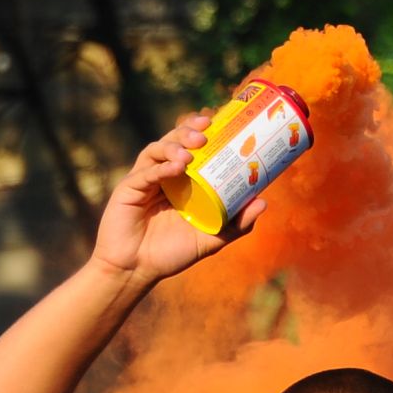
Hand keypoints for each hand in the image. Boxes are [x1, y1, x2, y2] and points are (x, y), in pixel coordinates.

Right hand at [90, 112, 265, 285]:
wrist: (137, 270)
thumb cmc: (171, 255)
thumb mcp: (210, 240)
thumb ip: (236, 224)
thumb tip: (263, 202)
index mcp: (181, 182)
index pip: (191, 148)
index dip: (203, 131)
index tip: (221, 122)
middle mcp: (162, 175)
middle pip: (174, 141)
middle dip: (189, 131)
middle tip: (206, 131)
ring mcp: (144, 179)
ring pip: (157, 150)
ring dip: (175, 145)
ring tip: (192, 150)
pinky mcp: (129, 188)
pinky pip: (146, 172)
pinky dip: (162, 167)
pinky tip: (177, 166)